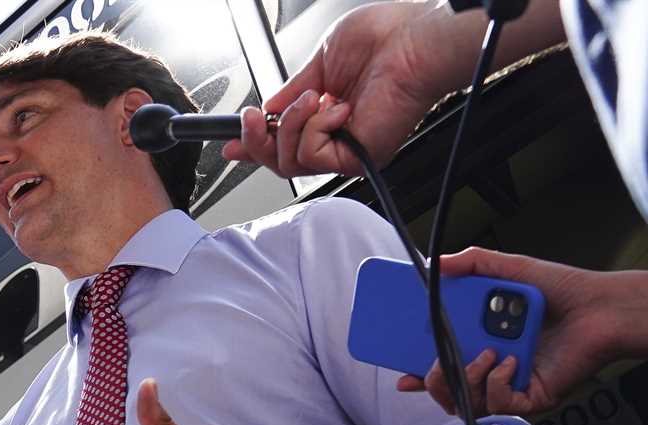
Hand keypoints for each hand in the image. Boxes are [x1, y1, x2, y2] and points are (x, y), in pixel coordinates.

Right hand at [223, 2, 447, 176]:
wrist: (415, 40)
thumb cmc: (385, 39)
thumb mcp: (320, 62)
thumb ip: (291, 90)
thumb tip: (267, 107)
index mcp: (329, 113)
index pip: (285, 140)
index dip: (254, 144)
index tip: (231, 142)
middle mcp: (337, 136)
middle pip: (279, 161)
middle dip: (257, 140)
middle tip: (253, 119)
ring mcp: (346, 149)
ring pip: (290, 162)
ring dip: (290, 125)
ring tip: (313, 98)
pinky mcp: (356, 157)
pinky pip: (311, 155)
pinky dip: (314, 127)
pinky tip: (335, 108)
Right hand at [396, 247, 616, 416]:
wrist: (601, 307)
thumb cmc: (562, 291)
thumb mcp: (508, 268)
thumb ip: (471, 262)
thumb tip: (437, 264)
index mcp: (481, 340)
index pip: (440, 363)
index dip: (417, 371)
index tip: (401, 372)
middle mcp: (492, 367)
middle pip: (446, 389)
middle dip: (433, 378)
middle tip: (438, 358)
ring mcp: (509, 385)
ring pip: (466, 402)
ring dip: (467, 378)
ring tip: (485, 353)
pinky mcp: (530, 398)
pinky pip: (497, 405)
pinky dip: (496, 383)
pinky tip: (510, 361)